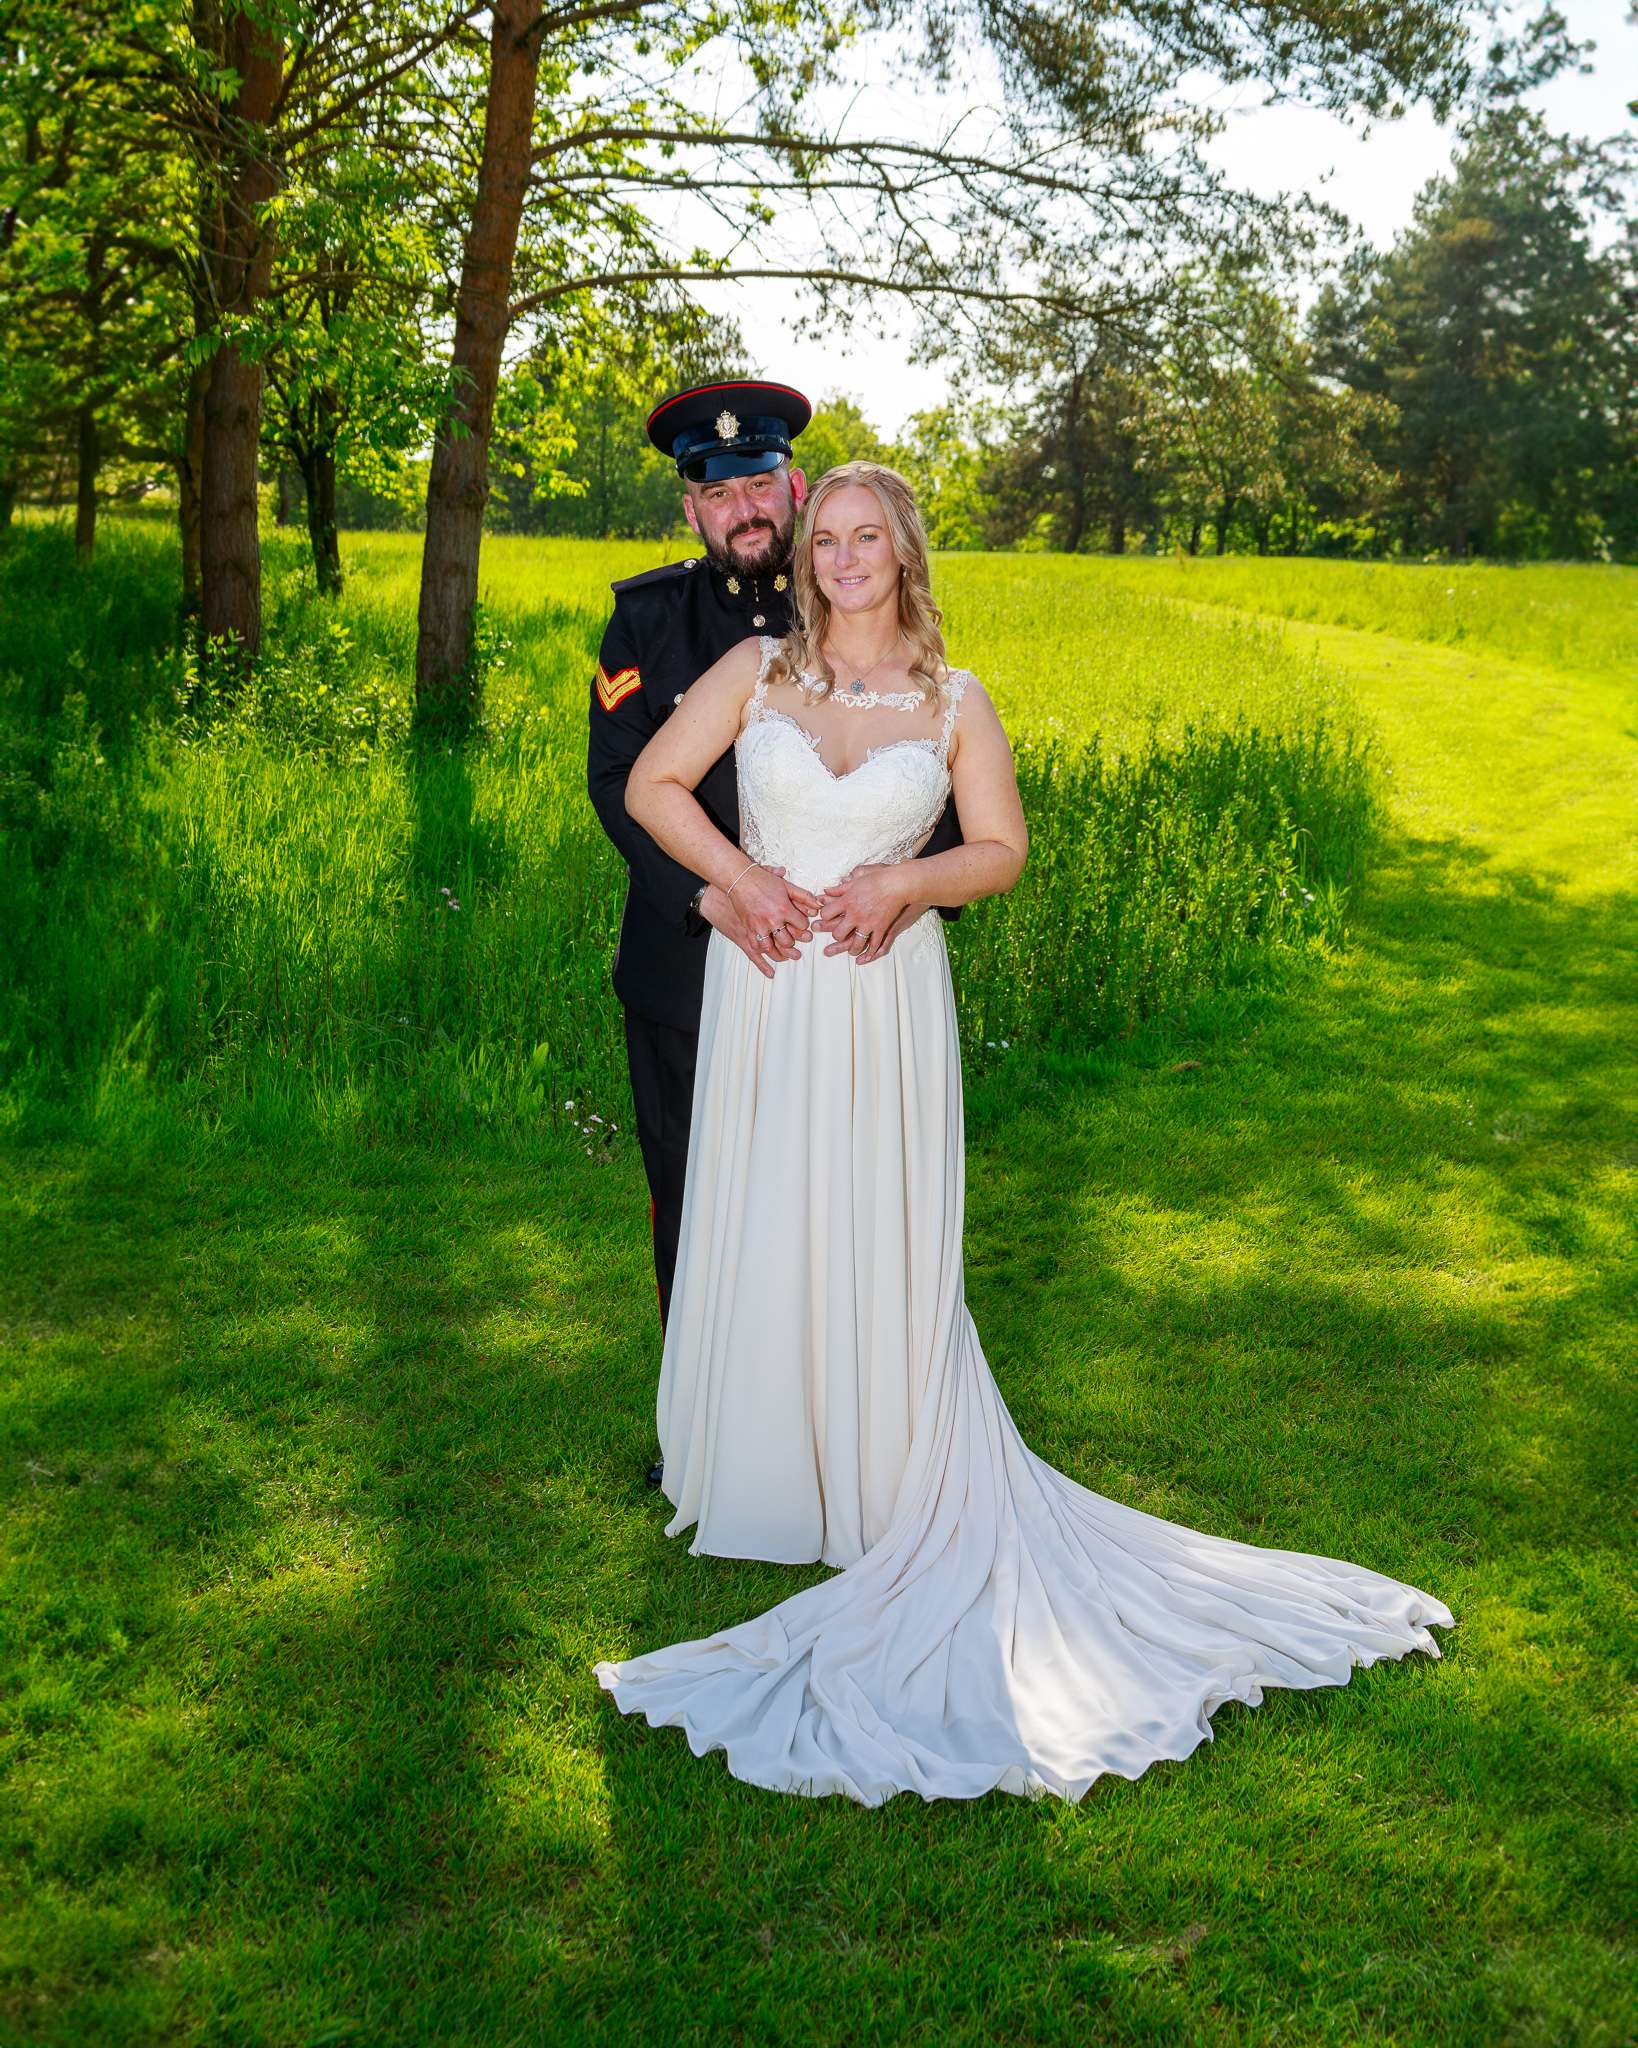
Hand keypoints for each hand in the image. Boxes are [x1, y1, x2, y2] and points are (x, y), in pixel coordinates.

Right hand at [700, 867, 820, 977]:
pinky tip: (770, 969)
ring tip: (789, 954)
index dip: (804, 925)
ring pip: (773, 949)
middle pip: (788, 940)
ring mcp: (758, 927)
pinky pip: (756, 950)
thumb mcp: (786, 885)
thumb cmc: (762, 880)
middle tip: (799, 941)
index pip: (801, 925)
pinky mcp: (748, 930)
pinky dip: (763, 961)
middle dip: (795, 941)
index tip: (802, 924)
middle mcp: (771, 920)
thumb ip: (804, 896)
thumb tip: (819, 905)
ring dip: (782, 953)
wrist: (739, 879)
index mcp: (783, 909)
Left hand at [817, 865, 917, 963]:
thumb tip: (826, 891)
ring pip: (855, 944)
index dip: (825, 917)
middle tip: (838, 937)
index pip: (827, 914)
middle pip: (839, 933)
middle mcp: (855, 914)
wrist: (898, 883)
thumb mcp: (856, 881)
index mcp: (847, 901)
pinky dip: (870, 953)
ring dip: (852, 949)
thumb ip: (840, 888)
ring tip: (852, 951)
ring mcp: (868, 923)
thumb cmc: (878, 879)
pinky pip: (874, 945)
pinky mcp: (881, 928)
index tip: (827, 919)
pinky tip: (866, 957)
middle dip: (837, 937)